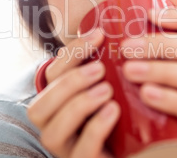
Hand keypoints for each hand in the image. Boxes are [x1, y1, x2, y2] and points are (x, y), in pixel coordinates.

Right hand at [28, 29, 120, 157]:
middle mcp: (54, 127)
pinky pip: (81, 152)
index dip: (71, 54)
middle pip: (39, 108)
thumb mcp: (111, 84)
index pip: (51, 76)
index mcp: (58, 103)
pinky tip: (113, 110)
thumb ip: (103, 64)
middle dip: (68, 84)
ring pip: (51, 133)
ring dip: (77, 105)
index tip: (98, 35)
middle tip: (99, 69)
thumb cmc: (121, 112)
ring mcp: (67, 149)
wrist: (138, 149)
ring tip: (106, 90)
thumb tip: (108, 31)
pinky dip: (95, 128)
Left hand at [121, 7, 176, 157]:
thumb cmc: (162, 123)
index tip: (147, 14)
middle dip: (160, 44)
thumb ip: (145, 66)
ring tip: (129, 70)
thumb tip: (111, 38)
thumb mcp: (154, 89)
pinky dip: (175, 100)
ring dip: (163, 69)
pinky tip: (149, 95)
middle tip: (125, 48)